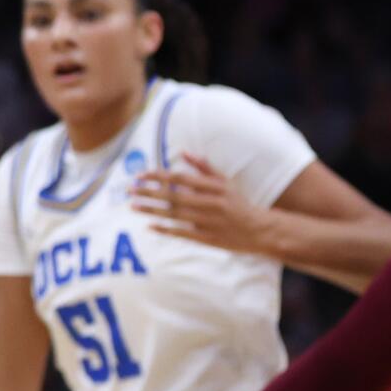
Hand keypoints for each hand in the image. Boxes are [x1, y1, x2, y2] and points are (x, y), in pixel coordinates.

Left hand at [131, 152, 270, 255]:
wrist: (261, 230)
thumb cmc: (239, 204)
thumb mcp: (226, 182)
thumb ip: (204, 168)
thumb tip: (185, 153)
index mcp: (215, 186)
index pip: (181, 178)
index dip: (158, 176)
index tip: (140, 175)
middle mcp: (211, 202)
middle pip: (174, 196)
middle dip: (149, 192)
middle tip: (129, 190)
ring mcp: (209, 221)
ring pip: (175, 214)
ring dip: (152, 210)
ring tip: (133, 206)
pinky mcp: (208, 238)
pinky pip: (183, 233)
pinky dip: (166, 229)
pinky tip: (149, 226)